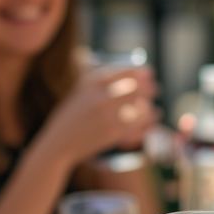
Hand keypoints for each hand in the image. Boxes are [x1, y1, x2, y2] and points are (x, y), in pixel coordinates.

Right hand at [45, 67, 159, 165]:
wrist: (58, 142)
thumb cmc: (70, 117)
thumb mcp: (79, 92)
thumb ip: (98, 81)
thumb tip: (127, 71)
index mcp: (91, 81)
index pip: (125, 71)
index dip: (141, 72)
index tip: (150, 73)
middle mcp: (100, 95)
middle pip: (137, 88)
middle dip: (149, 89)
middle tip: (155, 90)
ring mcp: (107, 114)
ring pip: (140, 109)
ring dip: (151, 110)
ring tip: (155, 111)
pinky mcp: (112, 132)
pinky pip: (137, 126)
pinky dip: (147, 125)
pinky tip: (151, 124)